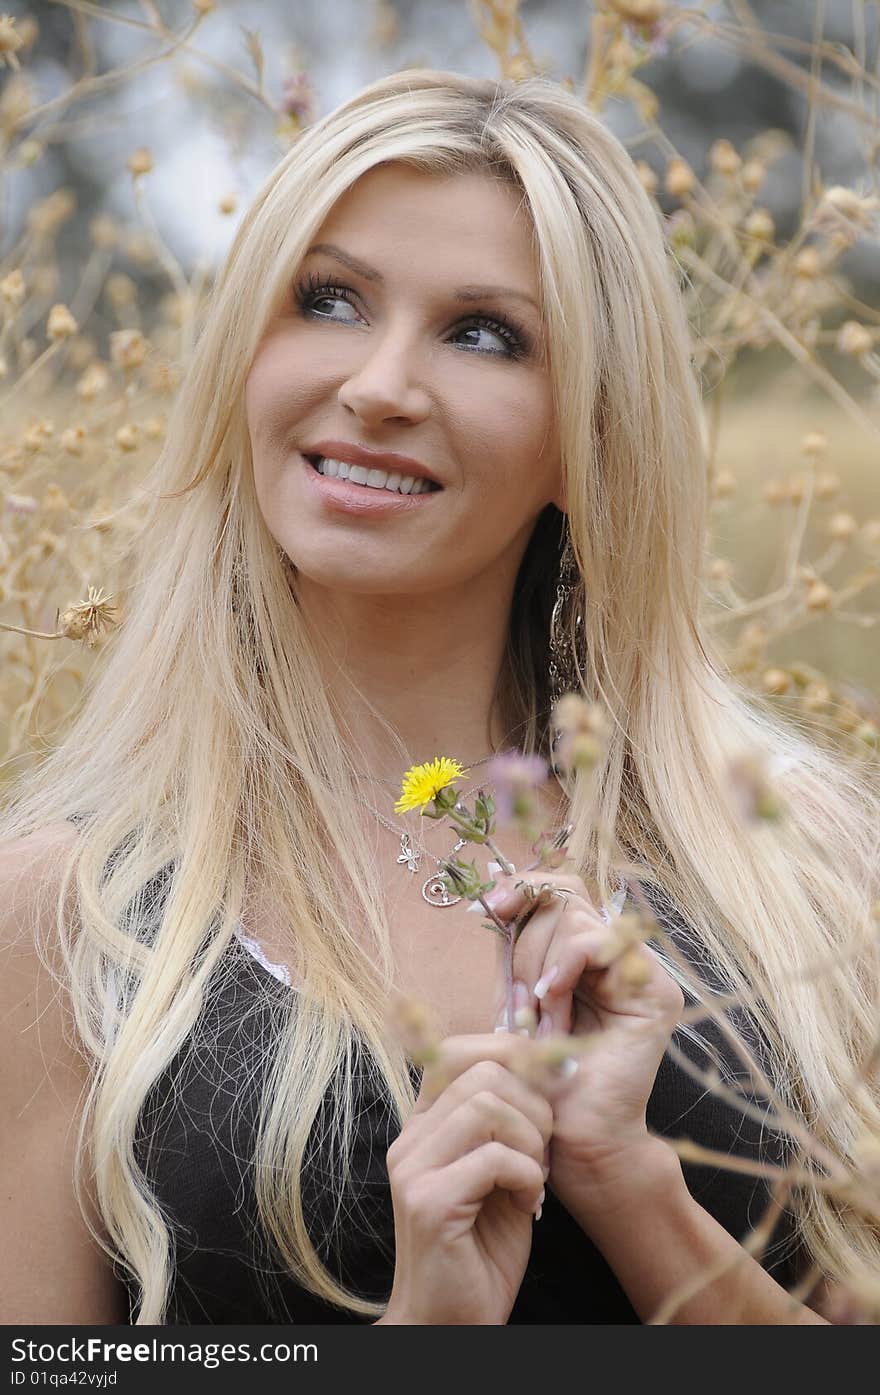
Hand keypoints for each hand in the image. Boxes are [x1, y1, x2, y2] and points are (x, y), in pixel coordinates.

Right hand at [380, 1033, 551, 1324]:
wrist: (452, 1324)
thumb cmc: (482, 1250)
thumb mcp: (500, 1174)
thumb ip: (509, 1125)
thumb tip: (546, 1065)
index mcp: (424, 1126)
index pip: (459, 1050)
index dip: (513, 1058)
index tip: (549, 1093)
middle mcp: (410, 1139)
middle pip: (482, 1071)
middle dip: (533, 1104)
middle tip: (542, 1151)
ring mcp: (413, 1169)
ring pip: (488, 1105)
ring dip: (530, 1141)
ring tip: (533, 1178)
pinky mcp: (428, 1203)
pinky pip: (494, 1158)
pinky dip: (527, 1178)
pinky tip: (528, 1205)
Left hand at [488, 869, 682, 1222]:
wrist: (568, 1138)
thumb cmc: (539, 1079)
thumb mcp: (515, 1000)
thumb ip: (514, 949)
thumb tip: (493, 894)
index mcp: (587, 953)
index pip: (560, 890)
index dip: (524, 886)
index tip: (489, 907)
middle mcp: (618, 956)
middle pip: (565, 898)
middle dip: (526, 940)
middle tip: (519, 994)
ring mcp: (640, 971)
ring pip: (575, 919)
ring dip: (541, 966)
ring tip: (541, 1015)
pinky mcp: (654, 991)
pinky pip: (596, 944)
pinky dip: (562, 966)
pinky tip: (550, 999)